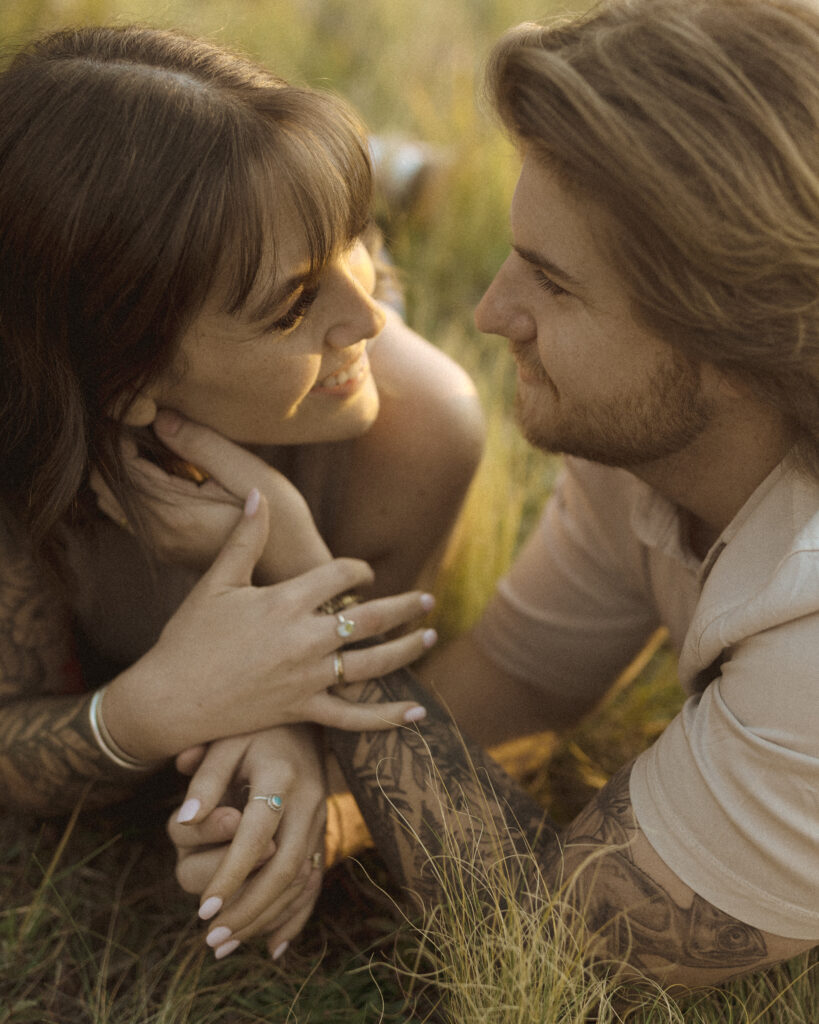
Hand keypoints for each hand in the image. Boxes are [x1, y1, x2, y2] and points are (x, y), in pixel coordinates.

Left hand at [92, 410, 329, 578]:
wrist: (293, 568)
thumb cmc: (281, 520)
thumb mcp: (248, 474)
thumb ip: (200, 445)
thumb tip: (158, 417)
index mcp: (174, 516)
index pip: (122, 465)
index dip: (124, 431)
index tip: (145, 407)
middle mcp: (157, 535)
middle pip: (106, 482)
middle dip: (119, 447)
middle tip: (150, 420)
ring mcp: (158, 545)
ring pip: (111, 497)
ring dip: (127, 466)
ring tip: (160, 443)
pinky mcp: (164, 546)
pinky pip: (129, 510)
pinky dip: (137, 484)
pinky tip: (169, 468)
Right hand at [104, 493, 435, 759]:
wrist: (169, 699)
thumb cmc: (188, 637)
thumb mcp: (216, 582)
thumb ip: (245, 538)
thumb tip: (257, 493)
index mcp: (285, 601)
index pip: (341, 574)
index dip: (358, 569)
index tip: (363, 571)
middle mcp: (304, 639)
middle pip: (371, 618)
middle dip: (404, 607)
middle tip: (428, 600)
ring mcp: (307, 678)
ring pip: (372, 663)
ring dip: (407, 650)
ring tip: (431, 637)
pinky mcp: (302, 710)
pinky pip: (353, 716)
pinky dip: (387, 717)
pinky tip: (417, 714)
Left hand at [168, 726, 325, 958]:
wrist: (306, 716)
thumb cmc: (254, 728)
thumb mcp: (227, 740)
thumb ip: (205, 778)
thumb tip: (185, 819)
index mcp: (281, 775)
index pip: (257, 835)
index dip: (230, 874)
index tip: (202, 909)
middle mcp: (308, 800)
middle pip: (284, 867)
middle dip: (248, 908)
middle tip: (211, 938)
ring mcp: (320, 817)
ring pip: (300, 880)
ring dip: (264, 917)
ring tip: (226, 945)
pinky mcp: (323, 830)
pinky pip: (315, 879)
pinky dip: (296, 915)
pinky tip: (273, 946)